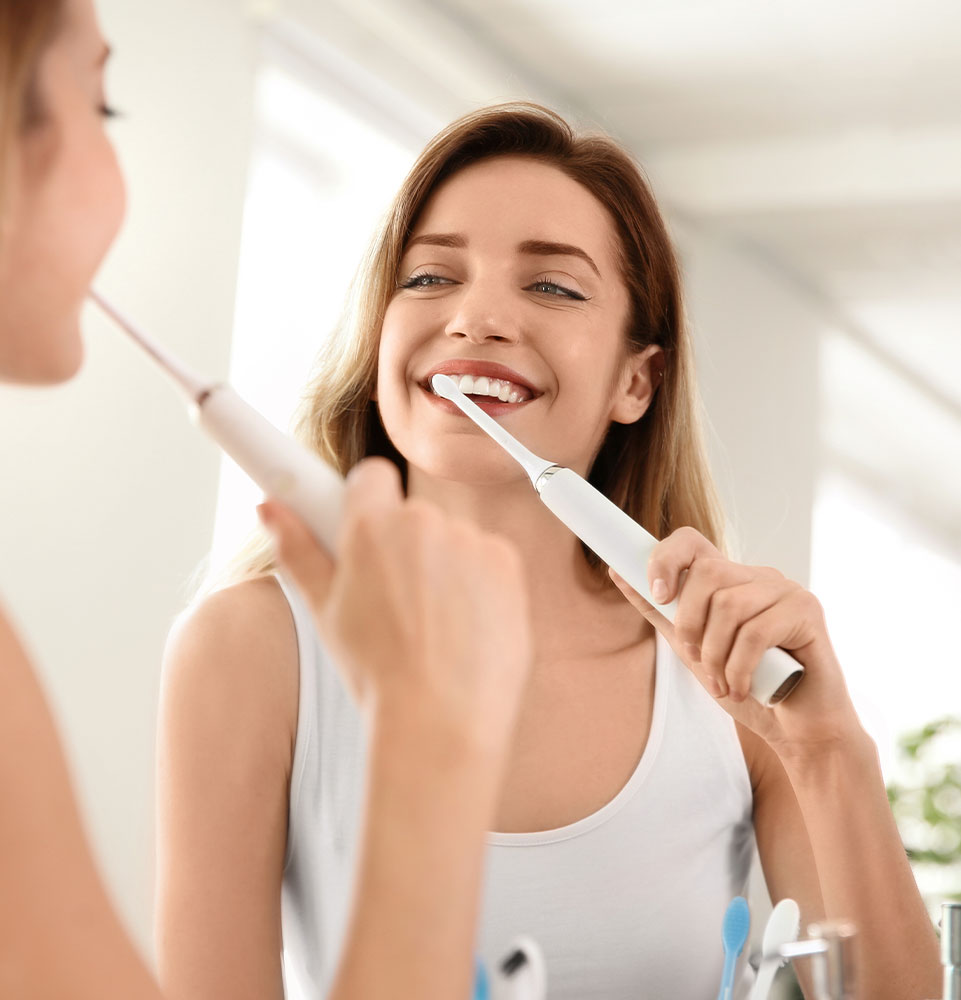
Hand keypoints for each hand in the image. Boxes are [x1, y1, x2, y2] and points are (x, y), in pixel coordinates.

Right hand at [257, 458, 531, 758]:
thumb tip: (270, 508)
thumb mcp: (324, 612)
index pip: (372, 476)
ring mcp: (471, 541)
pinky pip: (487, 559)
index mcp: (372, 527)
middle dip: (405, 546)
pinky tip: (464, 626)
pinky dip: (480, 584)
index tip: (366, 529)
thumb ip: (298, 549)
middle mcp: (424, 522)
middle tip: (395, 600)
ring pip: (452, 539)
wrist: (440, 720)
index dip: (368, 503)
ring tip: (432, 625)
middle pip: (413, 514)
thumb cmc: (378, 674)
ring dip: (444, 567)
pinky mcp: (507, 562)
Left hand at [609, 526, 862, 757]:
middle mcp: (758, 577)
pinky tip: (742, 688)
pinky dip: (739, 668)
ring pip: (728, 605)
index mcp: (730, 580)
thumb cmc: (749, 687)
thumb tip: (617, 571)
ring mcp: (786, 590)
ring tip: (723, 683)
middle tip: (697, 659)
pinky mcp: (807, 612)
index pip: (690, 541)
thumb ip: (661, 613)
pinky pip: (756, 632)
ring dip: (715, 655)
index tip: (658, 594)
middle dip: (690, 624)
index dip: (665, 559)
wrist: (798, 729)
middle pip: (707, 573)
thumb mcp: (692, 649)